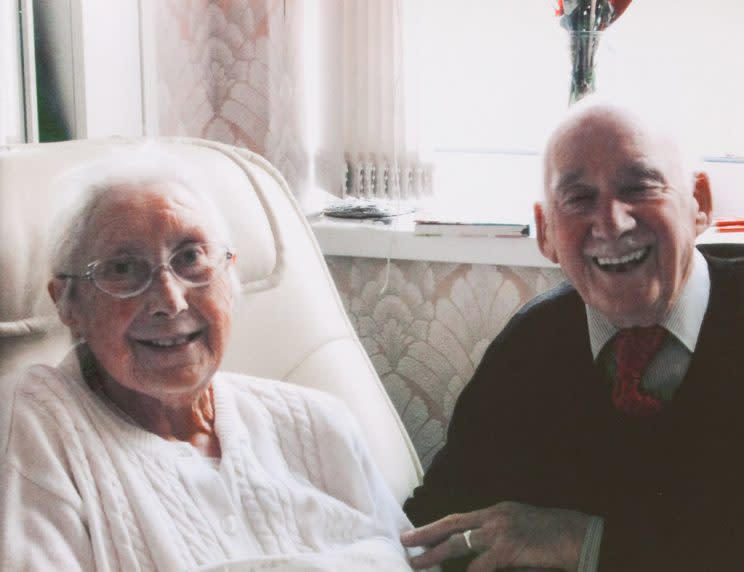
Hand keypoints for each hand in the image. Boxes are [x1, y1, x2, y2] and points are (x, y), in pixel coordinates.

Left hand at [400, 501, 589, 570]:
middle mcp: (495, 516)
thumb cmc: (557, 539)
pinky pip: (480, 565)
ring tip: (416, 562)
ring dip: (434, 554)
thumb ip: (500, 546)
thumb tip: (479, 562)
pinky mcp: (508, 549)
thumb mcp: (524, 533)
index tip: (420, 533)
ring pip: (458, 542)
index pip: (461, 518)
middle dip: (426, 533)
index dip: (438, 526)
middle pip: (452, 524)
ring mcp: (500, 532)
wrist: (581, 536)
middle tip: (405, 540)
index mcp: (498, 512)